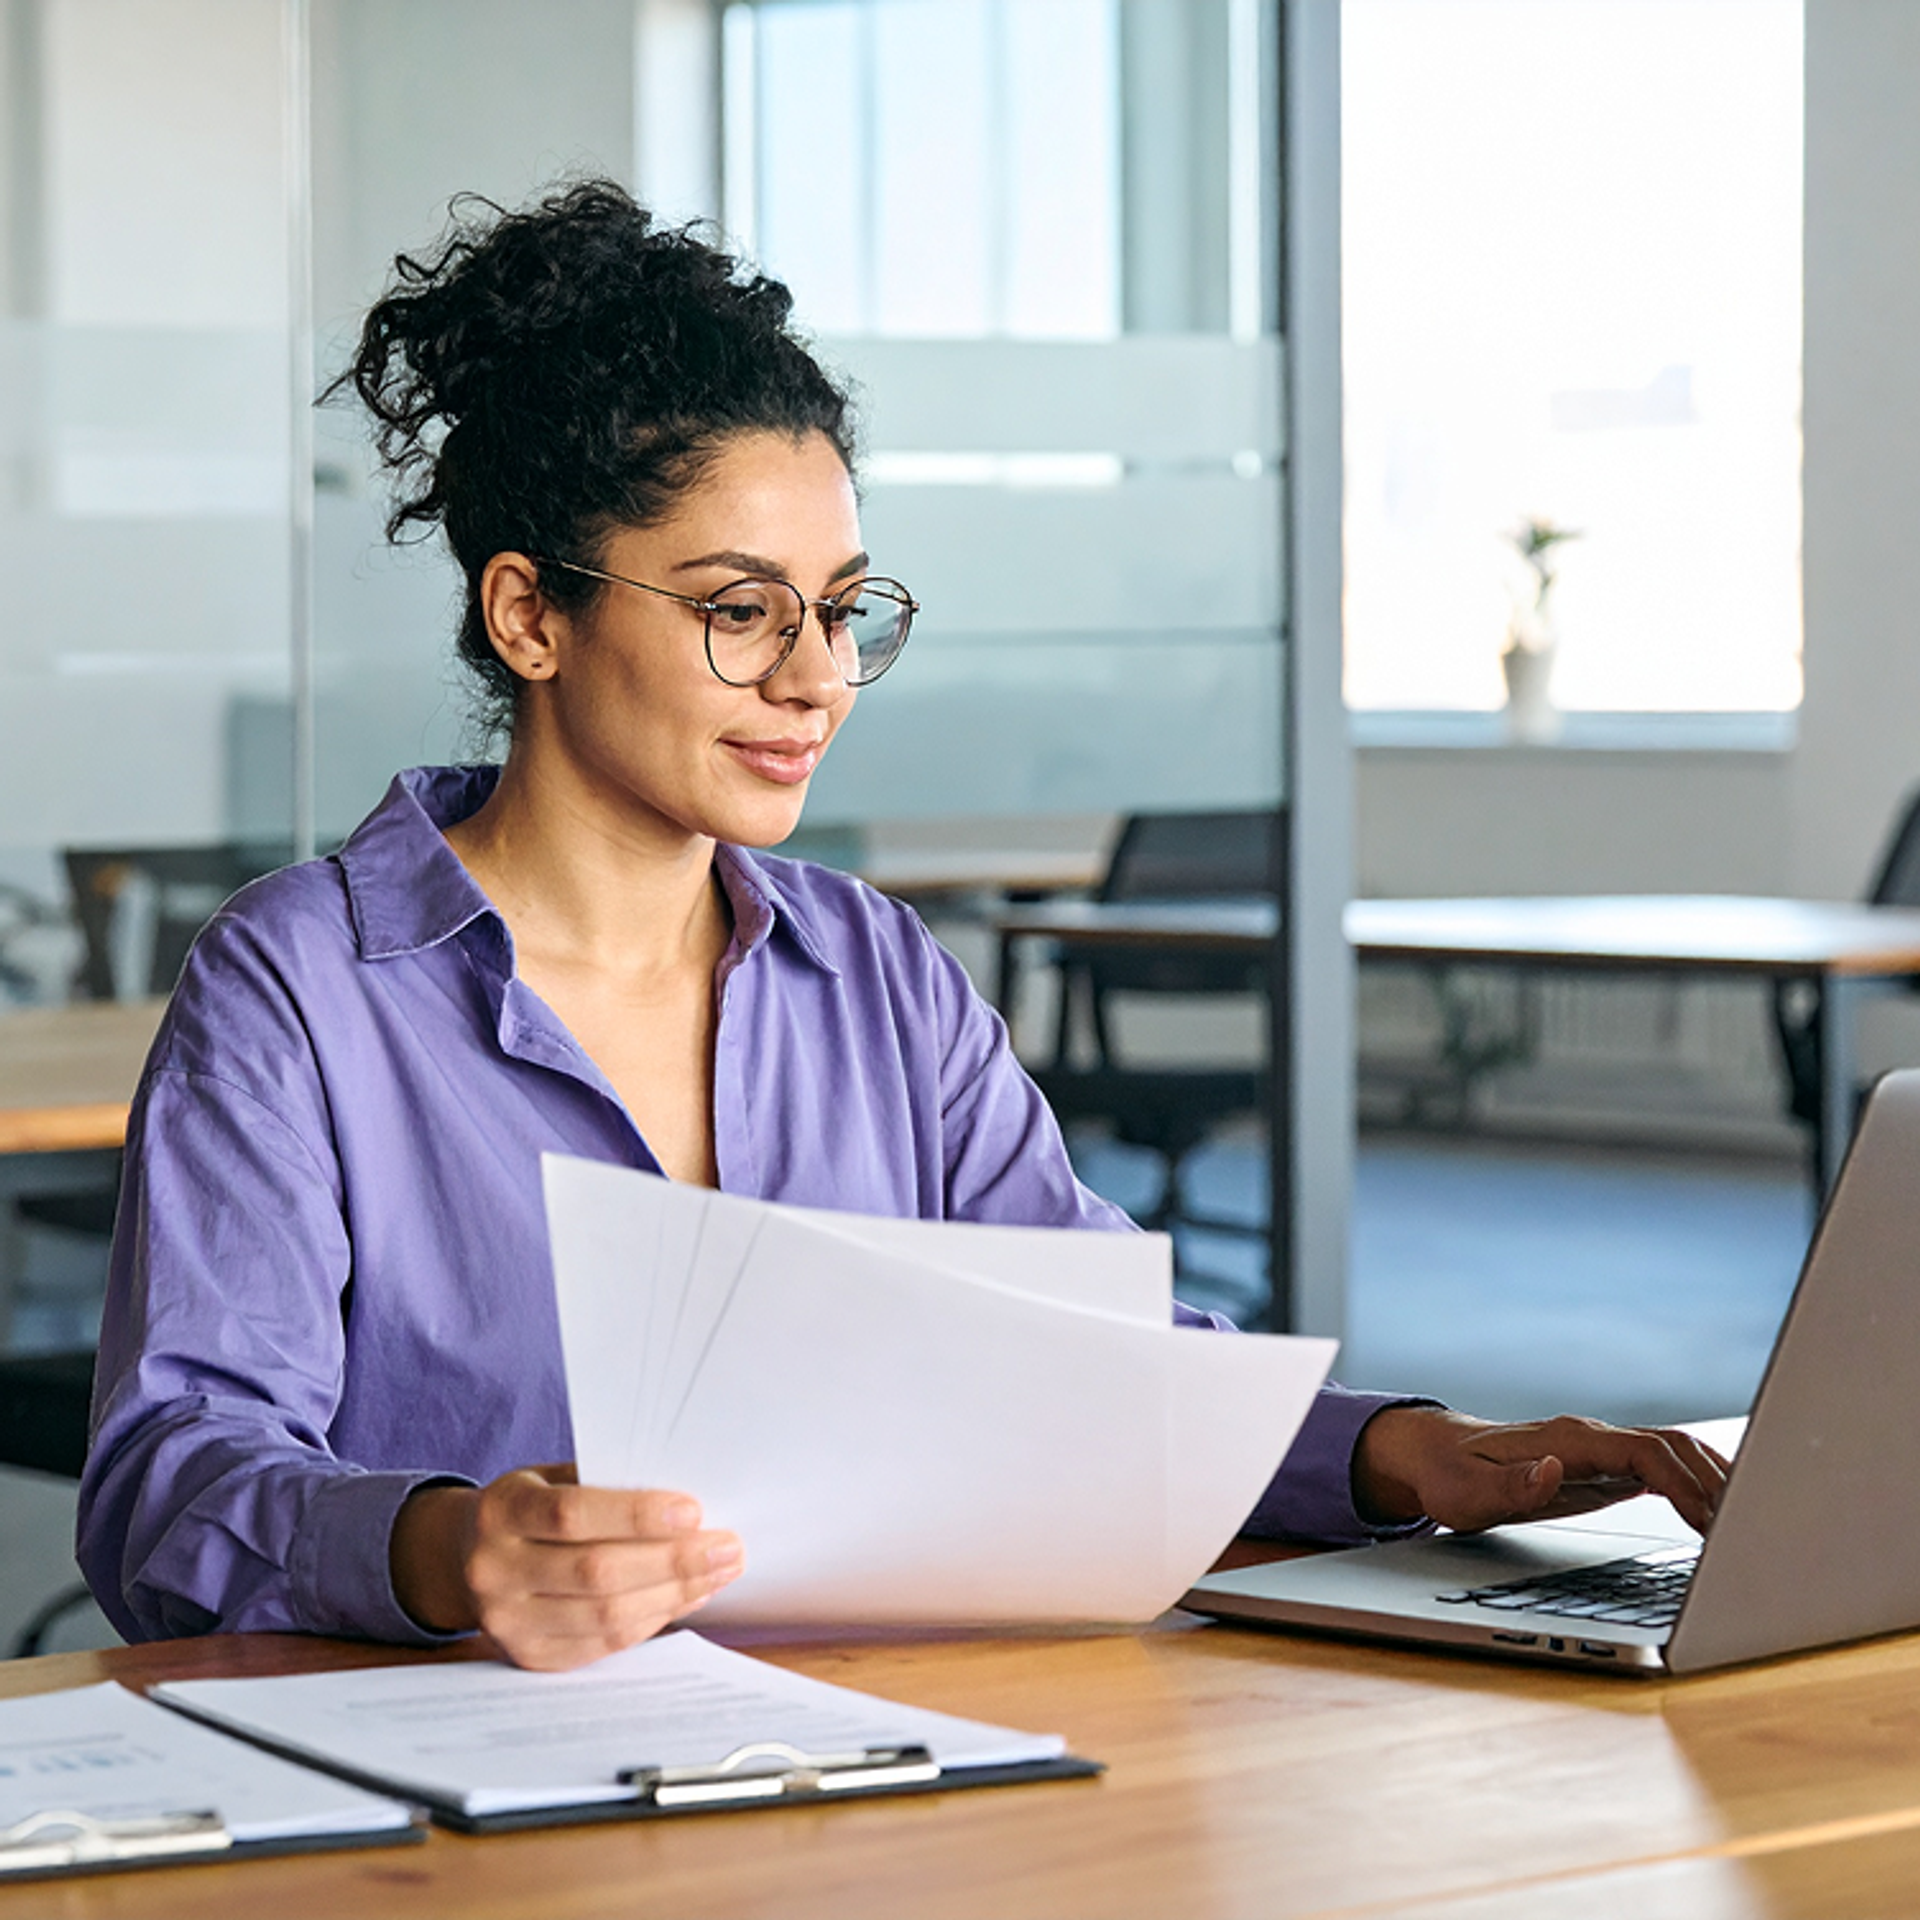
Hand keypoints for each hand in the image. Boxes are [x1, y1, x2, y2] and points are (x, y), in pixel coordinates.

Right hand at [390, 1465, 744, 1669]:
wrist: (464, 1556)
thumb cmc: (530, 1506)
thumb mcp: (551, 1479)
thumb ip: (605, 1486)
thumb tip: (686, 1507)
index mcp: (502, 1511)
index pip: (572, 1515)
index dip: (636, 1515)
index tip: (694, 1511)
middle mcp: (495, 1570)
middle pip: (596, 1572)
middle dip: (673, 1561)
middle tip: (727, 1547)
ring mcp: (507, 1621)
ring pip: (604, 1616)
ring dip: (673, 1595)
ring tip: (717, 1574)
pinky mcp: (528, 1656)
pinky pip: (602, 1644)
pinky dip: (651, 1621)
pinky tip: (685, 1598)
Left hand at [1351, 1407, 1729, 1535]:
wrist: (1434, 1457)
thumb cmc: (1448, 1478)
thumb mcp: (1465, 1493)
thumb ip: (1509, 1485)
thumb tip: (1554, 1470)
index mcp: (1567, 1441)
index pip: (1643, 1452)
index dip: (1682, 1484)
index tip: (1711, 1520)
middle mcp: (1591, 1439)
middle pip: (1672, 1447)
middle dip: (1716, 1482)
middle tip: (1753, 1530)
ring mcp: (1601, 1451)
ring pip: (1674, 1452)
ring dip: (1715, 1479)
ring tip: (1754, 1522)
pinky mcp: (1604, 1470)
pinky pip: (1664, 1469)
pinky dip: (1699, 1485)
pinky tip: (1722, 1513)